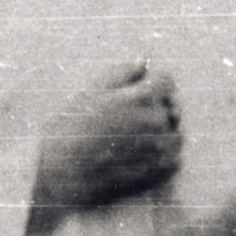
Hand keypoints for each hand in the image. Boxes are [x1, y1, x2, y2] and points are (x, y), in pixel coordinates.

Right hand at [33, 61, 181, 217]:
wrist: (61, 175)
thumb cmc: (70, 131)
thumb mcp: (90, 92)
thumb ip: (121, 73)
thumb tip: (144, 60)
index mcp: (142, 96)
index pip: (166, 81)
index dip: (154, 85)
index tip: (141, 93)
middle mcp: (156, 120)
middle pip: (171, 108)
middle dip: (157, 110)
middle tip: (131, 121)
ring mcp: (159, 148)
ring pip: (175, 135)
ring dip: (162, 136)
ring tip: (135, 142)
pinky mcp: (158, 172)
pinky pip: (174, 160)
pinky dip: (163, 158)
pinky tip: (140, 160)